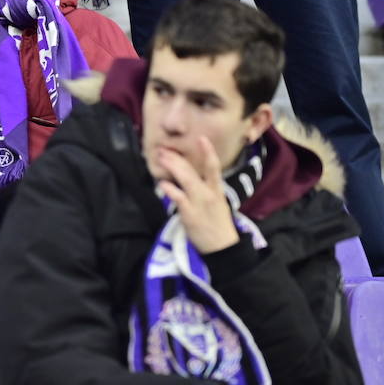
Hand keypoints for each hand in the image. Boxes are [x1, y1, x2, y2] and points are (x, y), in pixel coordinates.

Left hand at [156, 136, 239, 253]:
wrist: (222, 246)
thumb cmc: (218, 223)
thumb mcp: (217, 202)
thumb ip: (206, 189)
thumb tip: (190, 177)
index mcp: (217, 189)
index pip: (213, 167)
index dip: (208, 152)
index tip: (202, 138)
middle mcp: (208, 193)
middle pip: (192, 171)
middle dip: (177, 158)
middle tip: (164, 149)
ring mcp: (198, 202)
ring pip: (184, 179)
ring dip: (171, 167)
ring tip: (161, 158)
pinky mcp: (189, 213)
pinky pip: (177, 197)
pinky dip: (168, 188)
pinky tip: (162, 183)